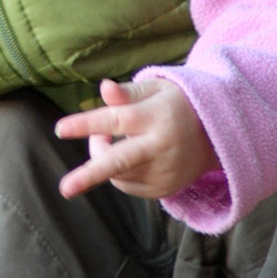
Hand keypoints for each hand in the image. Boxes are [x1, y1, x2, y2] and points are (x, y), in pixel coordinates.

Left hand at [55, 78, 218, 198]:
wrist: (216, 136)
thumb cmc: (175, 105)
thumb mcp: (156, 89)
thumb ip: (127, 92)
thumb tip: (104, 88)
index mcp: (158, 117)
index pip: (117, 120)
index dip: (87, 124)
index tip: (60, 129)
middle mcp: (161, 147)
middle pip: (119, 162)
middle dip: (89, 176)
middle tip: (65, 190)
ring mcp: (163, 172)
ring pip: (115, 173)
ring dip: (100, 156)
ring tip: (112, 137)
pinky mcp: (162, 189)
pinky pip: (125, 184)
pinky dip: (117, 171)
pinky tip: (130, 154)